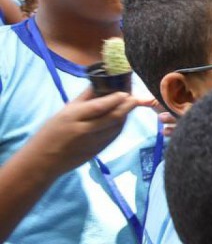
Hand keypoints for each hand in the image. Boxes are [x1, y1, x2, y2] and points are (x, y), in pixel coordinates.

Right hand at [29, 88, 146, 174]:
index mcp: (73, 117)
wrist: (43, 161)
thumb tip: (100, 83)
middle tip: (135, 97)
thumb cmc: (51, 132)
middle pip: (113, 117)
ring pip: (117, 127)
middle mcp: (85, 130)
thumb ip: (84, 98)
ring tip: (129, 105)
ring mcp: (93, 142)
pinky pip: (114, 136)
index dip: (115, 99)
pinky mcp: (98, 151)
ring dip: (126, 115)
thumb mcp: (64, 111)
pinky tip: (122, 118)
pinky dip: (120, 125)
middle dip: (128, 106)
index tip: (126, 92)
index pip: (99, 107)